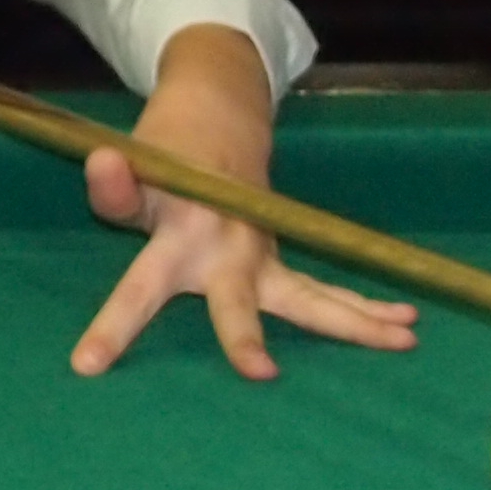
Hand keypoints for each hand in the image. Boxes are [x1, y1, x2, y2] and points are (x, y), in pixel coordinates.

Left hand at [70, 27, 419, 380]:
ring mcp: (263, 256)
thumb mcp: (132, 171)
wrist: (216, 117)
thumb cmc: (165, 160)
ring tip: (399, 339)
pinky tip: (404, 328)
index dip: (112, 326)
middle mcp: (227, 250)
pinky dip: (364, 309)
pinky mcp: (283, 263)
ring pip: (308, 295)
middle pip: (238, 300)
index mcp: (179, 235)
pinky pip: (326, 290)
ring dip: (351, 320)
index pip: (138, 288)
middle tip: (261, 371)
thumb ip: (113, 185)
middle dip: (245, 335)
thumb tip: (101, 165)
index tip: (86, 365)